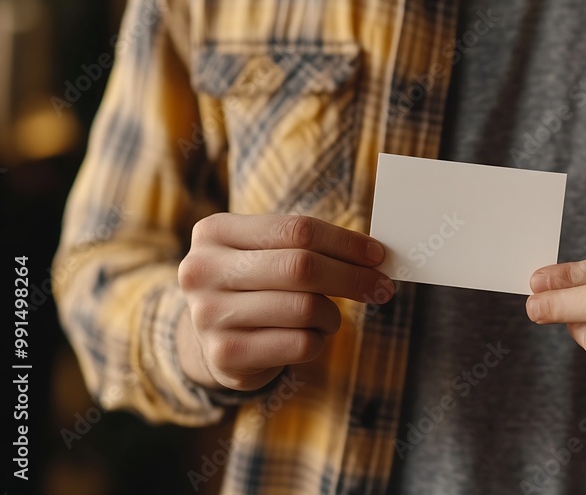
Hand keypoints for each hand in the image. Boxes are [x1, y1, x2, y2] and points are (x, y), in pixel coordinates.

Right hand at [177, 213, 394, 390]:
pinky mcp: (225, 354)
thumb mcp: (267, 253)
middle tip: (382, 287)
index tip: (378, 255)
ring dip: (332, 315)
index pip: (297, 230)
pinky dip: (318, 341)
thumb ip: (311, 246)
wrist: (213, 339)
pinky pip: (301, 344)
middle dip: (352, 277)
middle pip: (302, 267)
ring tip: (328, 317)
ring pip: (305, 308)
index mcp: (215, 232)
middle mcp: (203, 270)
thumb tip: (375, 255)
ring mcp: (209, 314)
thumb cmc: (255, 285)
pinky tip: (307, 338)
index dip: (345, 242)